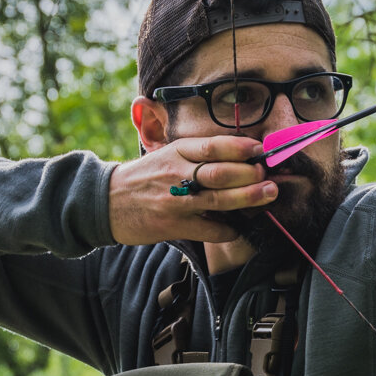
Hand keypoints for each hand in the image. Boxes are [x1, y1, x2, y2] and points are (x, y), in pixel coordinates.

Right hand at [108, 132, 276, 245]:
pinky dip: (227, 229)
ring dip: (248, 198)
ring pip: (218, 199)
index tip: (261, 150)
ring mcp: (174, 200)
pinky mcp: (173, 225)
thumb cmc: (145, 177)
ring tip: (268, 194)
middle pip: (220, 172)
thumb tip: (240, 156)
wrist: (106, 202)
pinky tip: (238, 228)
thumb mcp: (167, 155)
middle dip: (250, 174)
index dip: (241, 147)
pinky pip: (208, 228)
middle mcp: (176, 173)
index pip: (213, 146)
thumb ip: (198, 155)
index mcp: (177, 151)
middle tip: (268, 176)